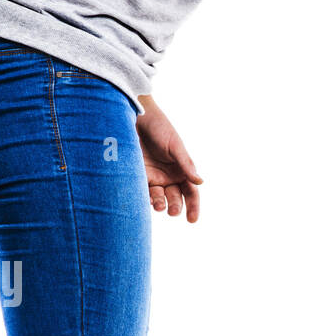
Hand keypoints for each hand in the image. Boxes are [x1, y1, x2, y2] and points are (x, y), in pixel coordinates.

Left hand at [135, 96, 202, 222]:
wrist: (135, 116)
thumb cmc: (158, 127)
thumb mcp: (175, 145)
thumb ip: (186, 164)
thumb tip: (200, 182)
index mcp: (181, 170)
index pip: (191, 192)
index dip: (193, 206)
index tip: (192, 219)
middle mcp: (168, 176)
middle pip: (175, 198)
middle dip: (175, 206)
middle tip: (172, 211)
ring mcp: (153, 177)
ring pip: (159, 198)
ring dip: (160, 204)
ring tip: (159, 206)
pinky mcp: (137, 176)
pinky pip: (142, 192)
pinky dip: (145, 198)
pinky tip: (146, 200)